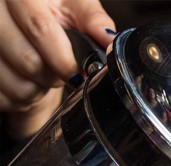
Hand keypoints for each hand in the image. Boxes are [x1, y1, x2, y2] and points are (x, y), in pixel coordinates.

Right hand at [0, 0, 115, 137]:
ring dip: (38, 90)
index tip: (77, 73)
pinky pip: (6, 99)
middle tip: (60, 70)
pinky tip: (26, 81)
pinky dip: (22, 100)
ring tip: (42, 75)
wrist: (26, 31)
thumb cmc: (52, 16)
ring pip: (17, 85)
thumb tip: (108, 38)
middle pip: (28, 60)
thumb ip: (92, 19)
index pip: (39, 27)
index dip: (62, 58)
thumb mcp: (74, 7)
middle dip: (52, 75)